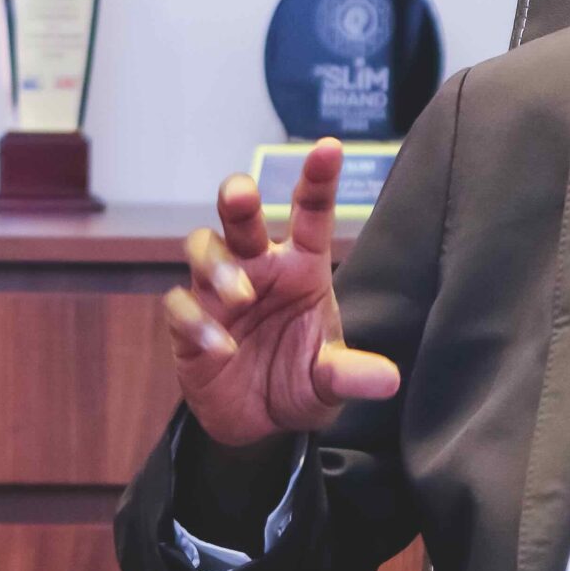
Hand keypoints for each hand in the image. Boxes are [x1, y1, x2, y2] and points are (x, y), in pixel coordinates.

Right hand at [164, 139, 399, 449]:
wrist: (259, 423)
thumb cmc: (300, 379)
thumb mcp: (330, 381)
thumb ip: (351, 375)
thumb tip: (388, 382)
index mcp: (302, 264)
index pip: (310, 212)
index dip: (317, 179)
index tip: (328, 147)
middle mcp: (259, 265)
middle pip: (241, 216)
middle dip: (239, 197)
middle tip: (242, 195)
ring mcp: (218, 291)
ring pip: (203, 247)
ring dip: (218, 265)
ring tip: (242, 295)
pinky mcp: (188, 322)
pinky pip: (181, 306)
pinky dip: (197, 322)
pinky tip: (220, 347)